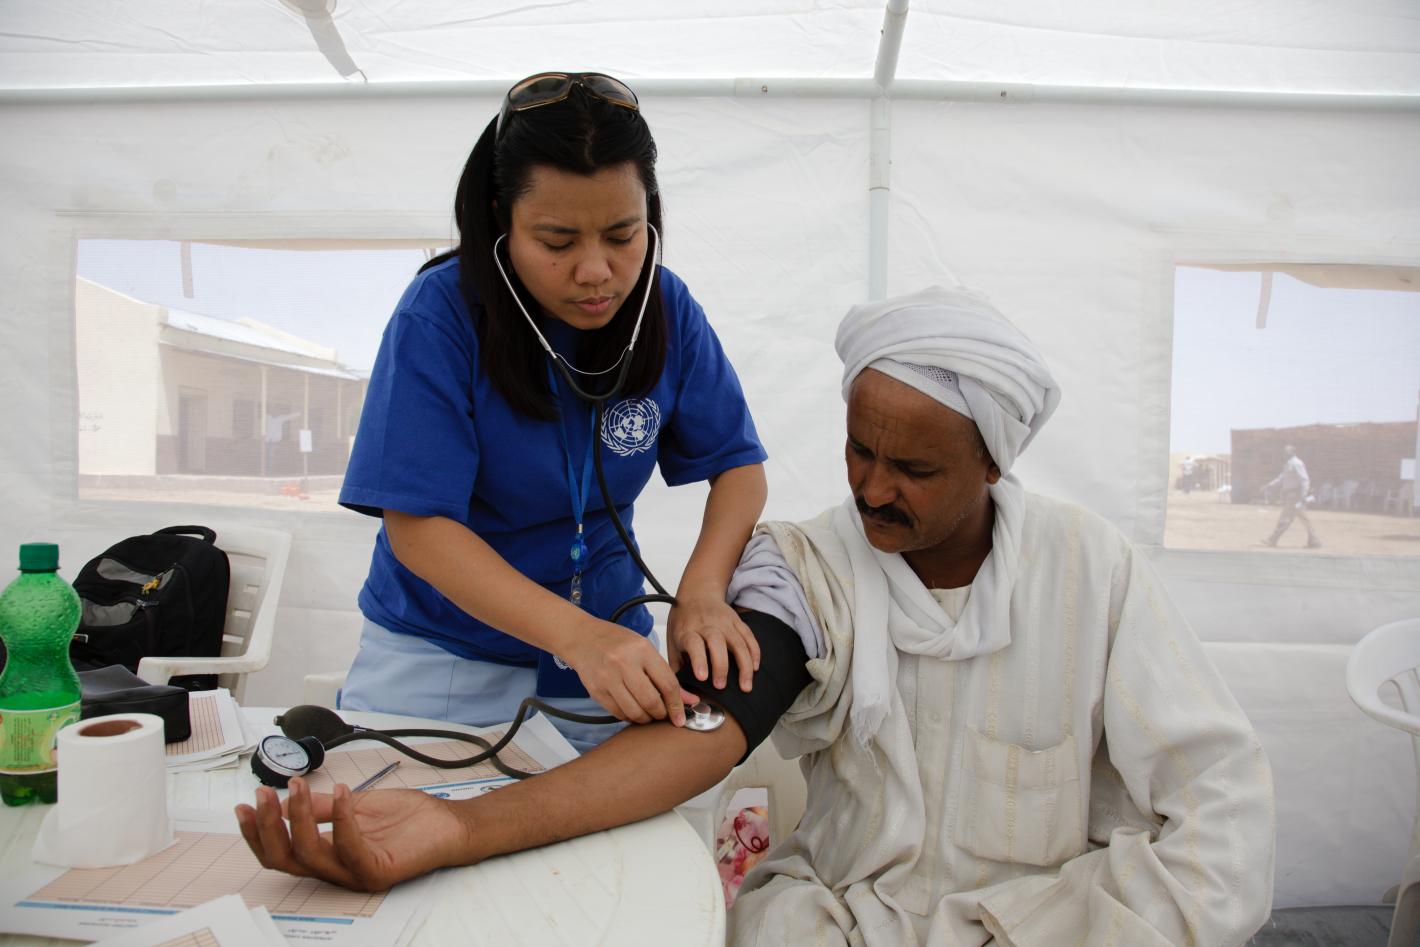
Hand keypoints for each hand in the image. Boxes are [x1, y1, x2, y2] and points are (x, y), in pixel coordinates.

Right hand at [235, 777, 469, 891]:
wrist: (448, 823)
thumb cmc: (406, 818)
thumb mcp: (355, 804)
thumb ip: (322, 807)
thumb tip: (286, 800)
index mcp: (327, 854)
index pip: (280, 853)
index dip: (257, 833)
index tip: (244, 804)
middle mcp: (336, 869)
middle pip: (286, 858)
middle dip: (268, 826)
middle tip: (262, 794)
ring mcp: (354, 874)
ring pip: (311, 853)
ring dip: (299, 816)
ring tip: (298, 786)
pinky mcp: (376, 872)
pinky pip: (349, 847)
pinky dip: (340, 818)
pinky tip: (340, 791)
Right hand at [565, 619, 686, 725]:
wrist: (583, 638)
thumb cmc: (617, 642)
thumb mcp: (645, 650)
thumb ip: (666, 675)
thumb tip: (688, 699)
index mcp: (642, 650)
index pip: (667, 684)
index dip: (677, 704)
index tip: (680, 717)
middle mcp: (624, 663)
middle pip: (651, 701)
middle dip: (661, 714)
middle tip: (663, 714)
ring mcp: (608, 678)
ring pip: (634, 712)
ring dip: (646, 718)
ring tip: (649, 713)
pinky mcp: (597, 691)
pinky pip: (618, 713)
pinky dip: (630, 717)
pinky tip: (633, 711)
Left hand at [668, 596, 759, 691]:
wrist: (697, 593)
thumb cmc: (683, 622)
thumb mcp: (672, 640)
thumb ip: (676, 665)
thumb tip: (678, 693)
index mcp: (688, 631)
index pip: (694, 644)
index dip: (699, 660)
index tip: (702, 677)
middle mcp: (707, 625)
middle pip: (717, 643)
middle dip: (721, 666)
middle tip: (721, 686)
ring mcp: (725, 622)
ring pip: (738, 642)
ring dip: (744, 665)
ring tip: (745, 686)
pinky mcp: (737, 621)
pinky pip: (750, 637)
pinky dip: (755, 653)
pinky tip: (755, 669)